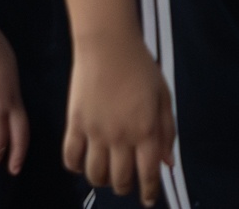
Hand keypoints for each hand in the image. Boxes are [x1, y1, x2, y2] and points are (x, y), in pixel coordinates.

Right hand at [66, 37, 176, 205]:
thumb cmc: (141, 68)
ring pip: (95, 175)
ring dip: (103, 181)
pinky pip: (71, 158)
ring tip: (107, 174)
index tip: (148, 200)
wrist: (108, 45)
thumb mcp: (163, 97)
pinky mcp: (75, 125)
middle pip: (120, 179)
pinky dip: (76, 168)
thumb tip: (167, 163)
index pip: (147, 174)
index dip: (148, 192)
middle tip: (128, 183)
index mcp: (145, 130)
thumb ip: (166, 131)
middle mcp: (120, 137)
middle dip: (126, 188)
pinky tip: (83, 164)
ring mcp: (95, 133)